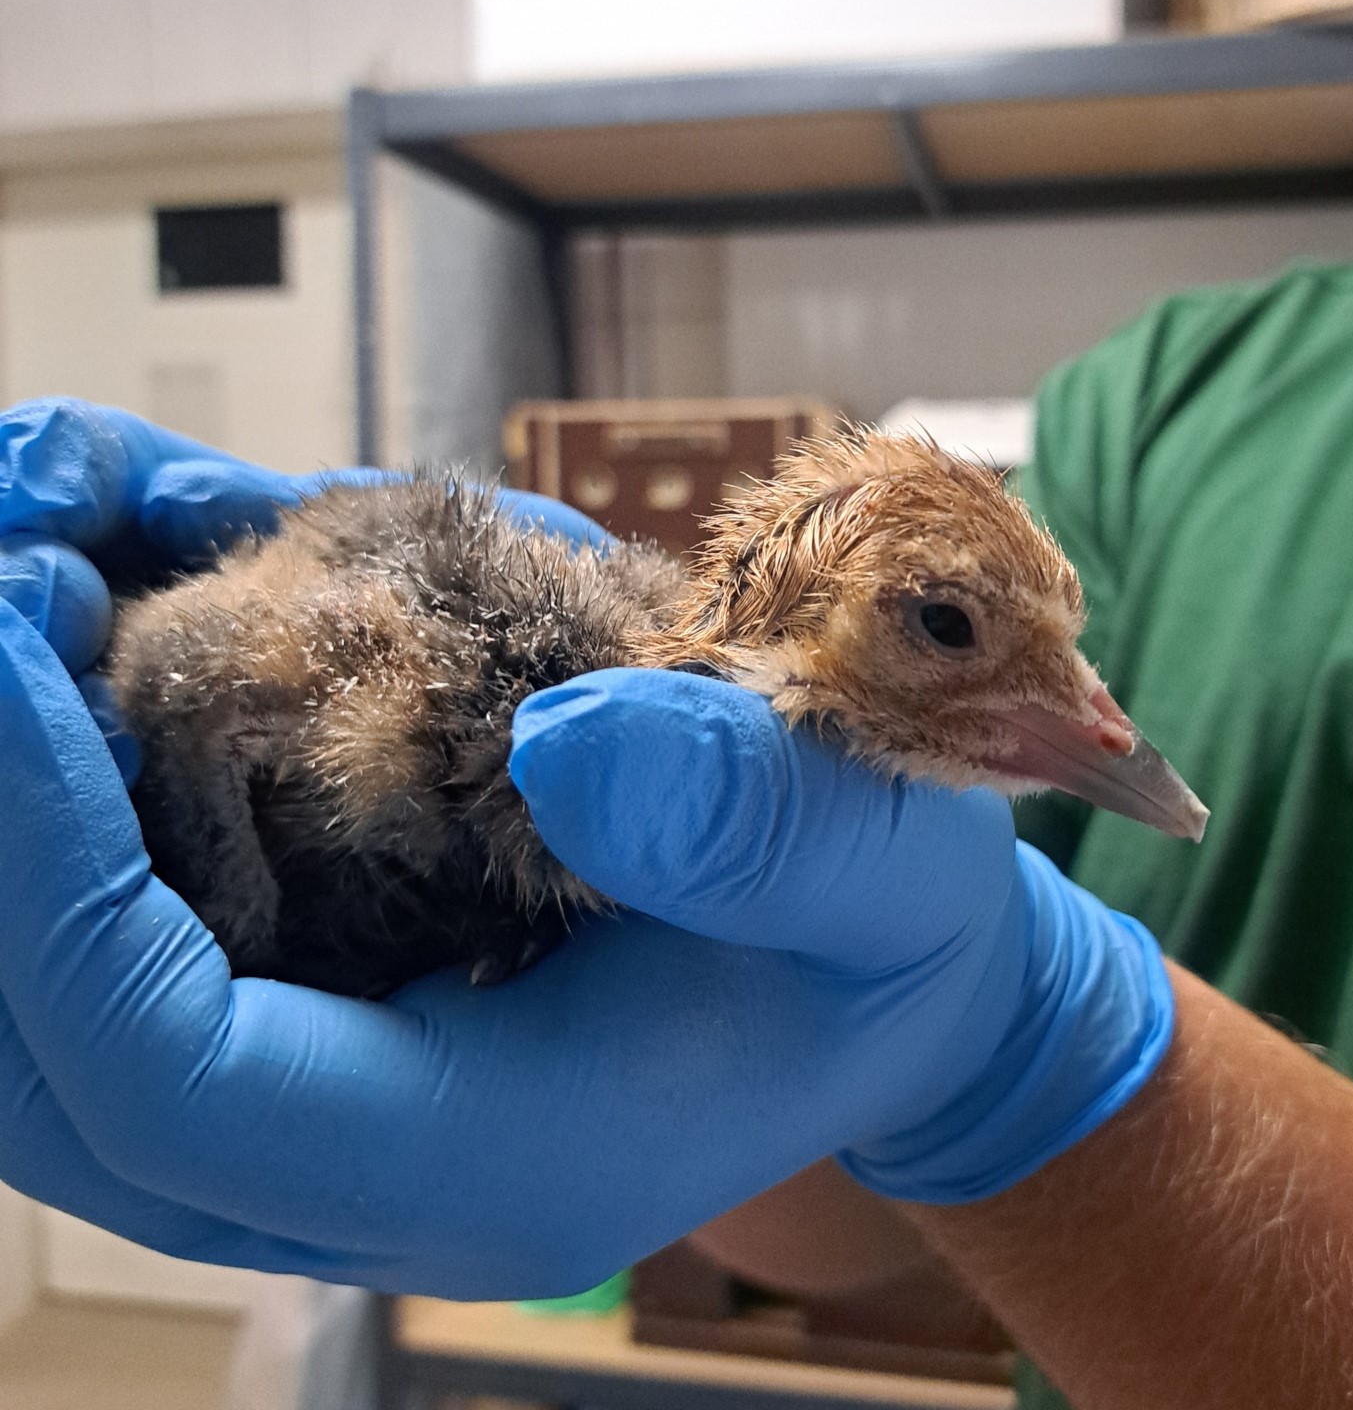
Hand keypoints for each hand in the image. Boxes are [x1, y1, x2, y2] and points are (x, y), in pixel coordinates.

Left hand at [0, 397, 1172, 1298]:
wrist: (876, 989)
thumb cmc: (883, 938)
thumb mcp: (880, 867)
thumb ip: (756, 823)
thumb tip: (565, 743)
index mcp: (498, 1155)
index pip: (176, 1075)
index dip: (49, 869)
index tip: (17, 633)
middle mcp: (370, 1165)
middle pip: (52, 1065)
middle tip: (4, 569)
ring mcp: (328, 1111)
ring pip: (51, 1023)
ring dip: (15, 802)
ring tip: (43, 570)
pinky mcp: (322, 1034)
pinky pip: (124, 955)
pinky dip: (76, 805)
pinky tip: (122, 641)